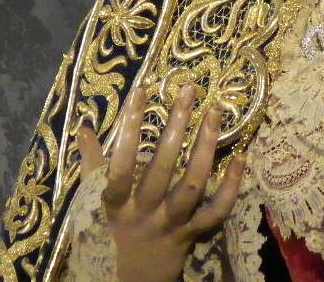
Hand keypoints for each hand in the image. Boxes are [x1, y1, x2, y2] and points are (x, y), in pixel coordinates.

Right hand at [78, 85, 243, 281]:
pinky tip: (240, 157)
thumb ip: (91, 164)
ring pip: (193, 185)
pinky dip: (231, 186)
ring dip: (206, 147)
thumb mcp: (91, 201)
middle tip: (188, 89)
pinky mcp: (192, 234)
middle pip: (163, 168)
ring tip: (214, 112)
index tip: (140, 90)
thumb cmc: (109, 232)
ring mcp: (171, 224)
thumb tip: (83, 127)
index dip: (130, 129)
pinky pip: (215, 211)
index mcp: (116, 204)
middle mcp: (144, 213)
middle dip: (176, 126)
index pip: (120, 164)